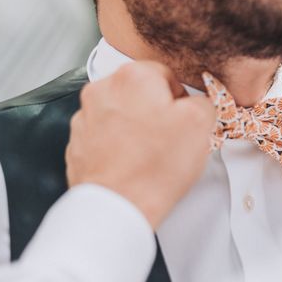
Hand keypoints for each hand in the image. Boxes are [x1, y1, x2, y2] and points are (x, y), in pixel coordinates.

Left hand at [66, 61, 215, 228]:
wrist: (118, 207)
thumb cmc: (154, 167)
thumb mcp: (200, 123)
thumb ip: (203, 101)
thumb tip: (197, 103)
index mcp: (133, 77)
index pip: (166, 74)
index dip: (180, 99)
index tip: (183, 119)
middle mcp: (103, 90)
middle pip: (141, 92)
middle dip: (156, 111)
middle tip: (170, 138)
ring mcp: (85, 117)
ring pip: (122, 113)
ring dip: (137, 127)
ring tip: (151, 153)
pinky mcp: (78, 142)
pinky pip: (106, 135)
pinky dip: (119, 145)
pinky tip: (134, 162)